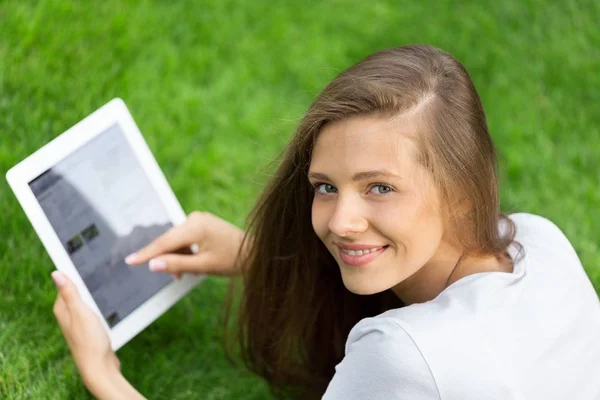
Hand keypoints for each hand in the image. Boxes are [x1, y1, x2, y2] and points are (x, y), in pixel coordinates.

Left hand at [51, 271, 119, 392]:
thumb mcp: (81, 312)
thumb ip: (70, 293)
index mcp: (63, 309)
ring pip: (87, 300)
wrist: (100, 365)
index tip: (88, 261)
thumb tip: (56, 273)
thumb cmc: (90, 340)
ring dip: (96, 292)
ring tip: (108, 283)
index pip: (65, 283)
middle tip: (103, 269)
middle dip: (87, 281)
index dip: (75, 271)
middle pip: (77, 291)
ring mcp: (79, 321)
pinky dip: (100, 303)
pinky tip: (110, 301)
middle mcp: (68, 314)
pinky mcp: (89, 327)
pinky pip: (93, 309)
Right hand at [125, 211, 247, 277]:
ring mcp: (198, 219)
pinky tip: (190, 264)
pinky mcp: (201, 223)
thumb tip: (153, 265)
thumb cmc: (233, 260)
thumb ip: (177, 265)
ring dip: (176, 258)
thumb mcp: (203, 266)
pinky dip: (184, 252)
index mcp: (195, 226)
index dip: (146, 253)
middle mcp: (195, 218)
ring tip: (184, 274)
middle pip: (169, 241)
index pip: (164, 242)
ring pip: (176, 241)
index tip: (129, 261)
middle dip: (166, 259)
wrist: (255, 252)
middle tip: (173, 277)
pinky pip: (185, 239)